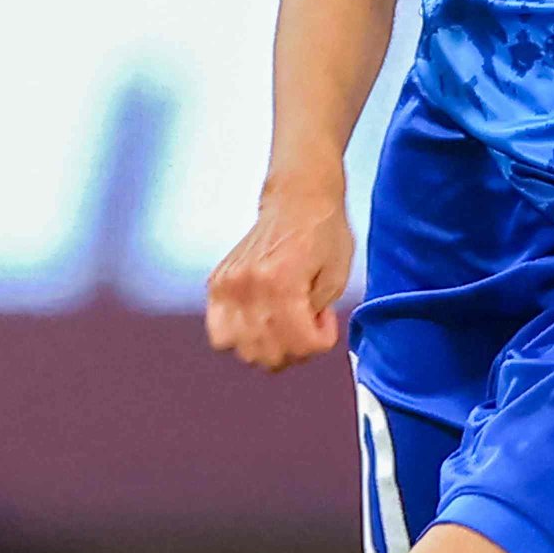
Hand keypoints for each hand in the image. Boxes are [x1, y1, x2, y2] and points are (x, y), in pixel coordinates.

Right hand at [206, 177, 353, 370]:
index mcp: (281, 281)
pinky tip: (261, 320)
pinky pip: (219, 332)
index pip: (299, 344)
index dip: (320, 343)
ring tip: (284, 323)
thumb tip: (299, 341)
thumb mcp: (338, 277)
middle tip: (307, 323)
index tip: (325, 321)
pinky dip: (241, 336)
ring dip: (268, 347)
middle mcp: (247, 285)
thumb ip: (318, 316)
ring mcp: (227, 285)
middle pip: (268, 353)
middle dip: (295, 349)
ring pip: (241, 349)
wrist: (298, 198)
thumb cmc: (324, 233)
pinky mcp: (216, 282)